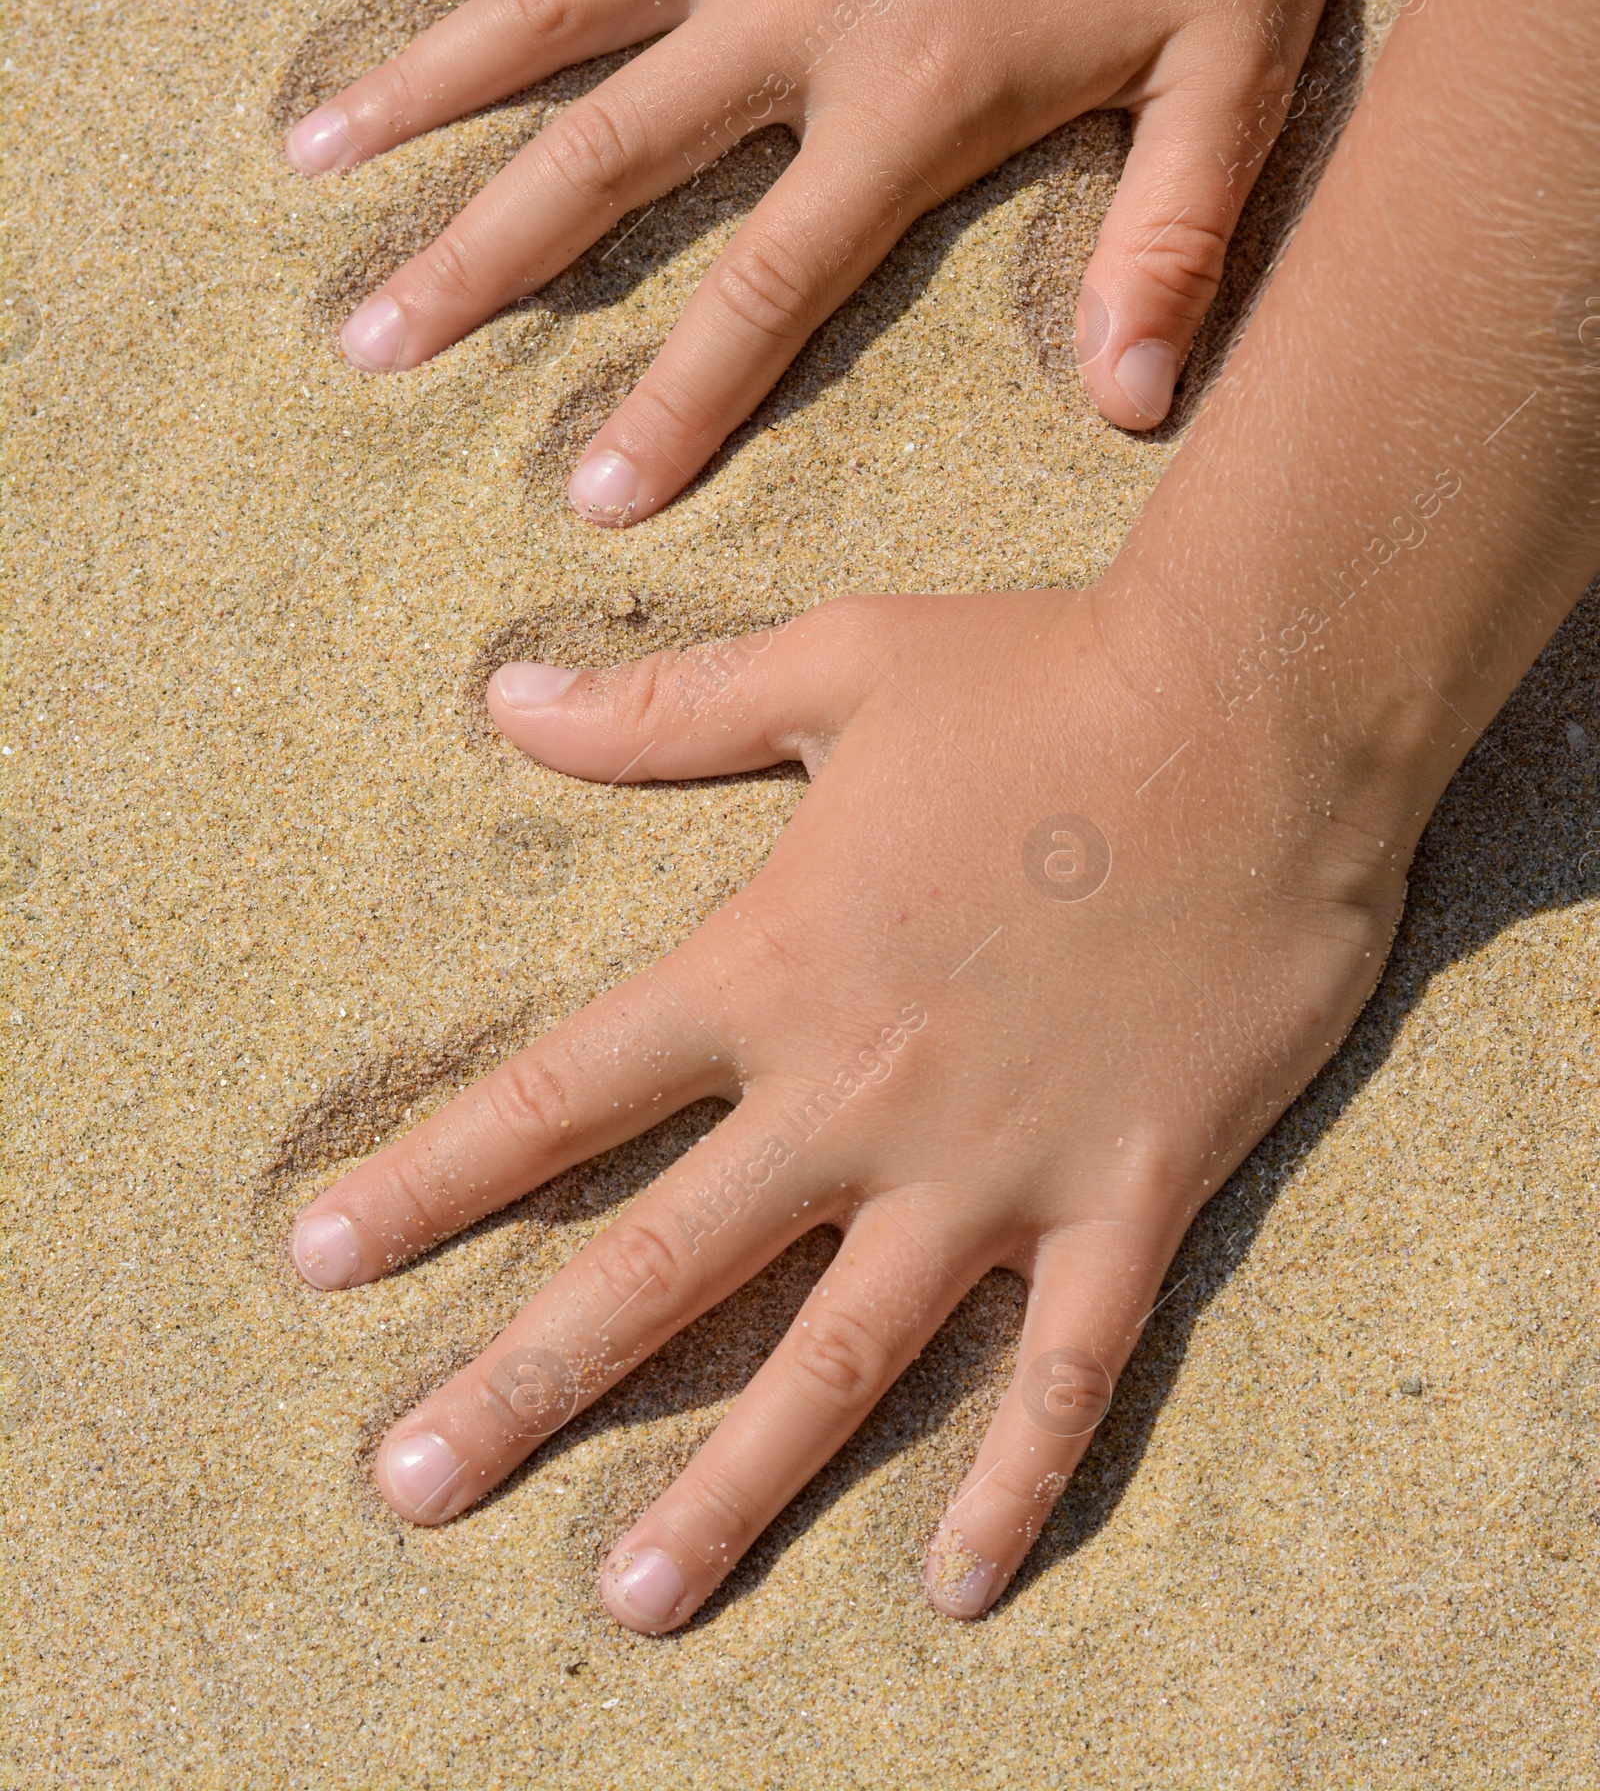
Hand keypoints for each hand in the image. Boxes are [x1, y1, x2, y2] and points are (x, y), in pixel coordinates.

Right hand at [285, 0, 1339, 514]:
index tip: (589, 493)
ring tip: (312, 150)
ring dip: (429, 77)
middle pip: (606, 156)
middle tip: (369, 342)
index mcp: (910, 94)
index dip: (678, 399)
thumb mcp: (1231, 81)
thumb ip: (1170, 244)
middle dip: (480, 260)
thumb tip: (1131, 411)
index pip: (768, 283)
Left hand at [289, 586, 1410, 1629]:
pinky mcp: (1127, 1194)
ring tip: (629, 1599)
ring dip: (732, 1486)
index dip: (432, 1178)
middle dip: (525, 1383)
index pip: (564, 1096)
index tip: (317, 1260)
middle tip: (408, 1489)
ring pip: (841, 1363)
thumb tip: (505, 699)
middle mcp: (859, 1093)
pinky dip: (1014, 1482)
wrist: (1258, 713)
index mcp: (773, 967)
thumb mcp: (833, 664)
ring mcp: (994, 1165)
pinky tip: (953, 1585)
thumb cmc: (1040, 676)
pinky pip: (1066, 1372)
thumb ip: (662, 710)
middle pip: (662, 1267)